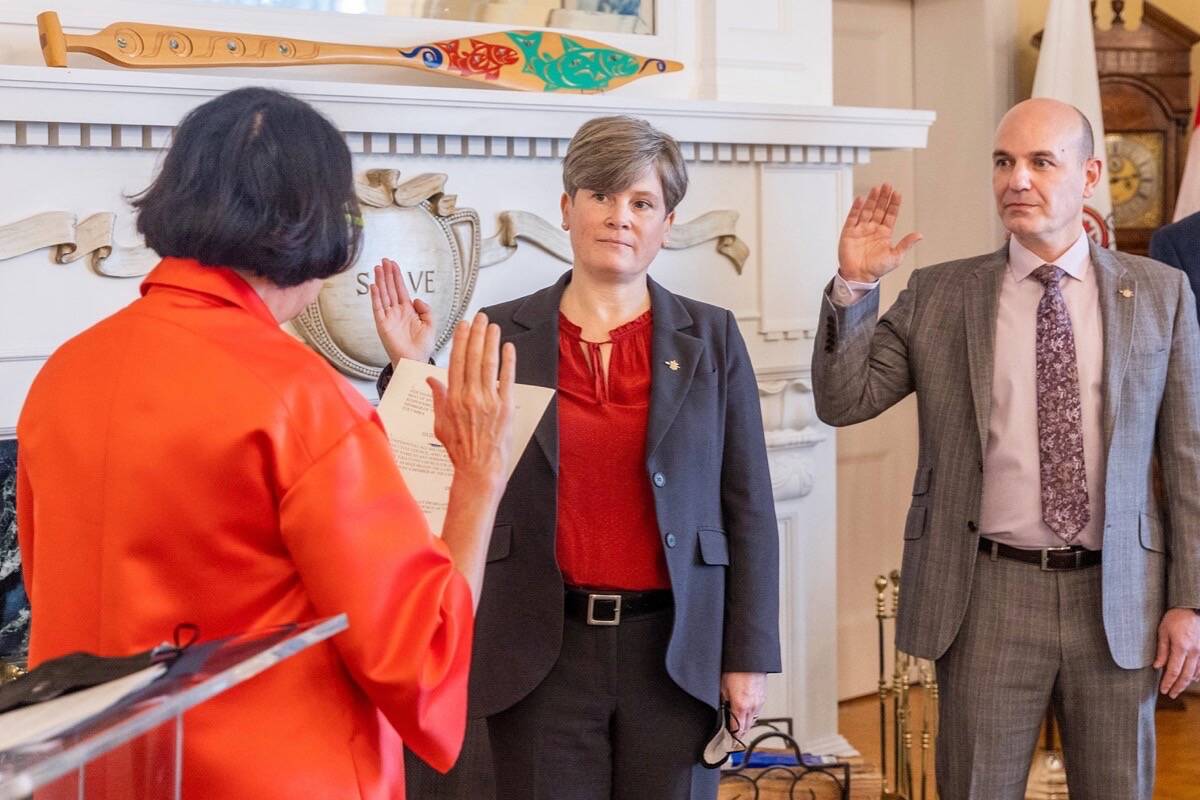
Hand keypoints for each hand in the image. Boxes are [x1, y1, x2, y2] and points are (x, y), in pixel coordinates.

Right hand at [370, 258, 435, 364]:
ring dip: (380, 281)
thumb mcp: (431, 324)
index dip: (397, 276)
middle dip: (387, 274)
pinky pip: (378, 308)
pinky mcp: (382, 325)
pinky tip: (374, 286)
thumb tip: (416, 299)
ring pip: (383, 295)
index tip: (393, 264)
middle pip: (390, 288)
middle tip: (383, 260)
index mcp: (408, 310)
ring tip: (377, 268)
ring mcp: (388, 317)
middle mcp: (396, 312)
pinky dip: (376, 297)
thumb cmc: (422, 346)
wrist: (415, 361)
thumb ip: (426, 309)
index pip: (400, 289)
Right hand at [427, 312, 515, 496]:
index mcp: (453, 398)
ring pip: (488, 364)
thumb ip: (438, 399)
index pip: (456, 361)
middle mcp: (469, 395)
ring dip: (491, 342)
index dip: (461, 340)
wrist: (478, 468)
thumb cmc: (460, 449)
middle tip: (481, 317)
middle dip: (477, 334)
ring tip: (493, 326)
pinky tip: (508, 347)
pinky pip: (507, 379)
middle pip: (473, 357)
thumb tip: (431, 381)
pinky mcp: (505, 407)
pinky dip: (508, 361)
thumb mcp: (440, 424)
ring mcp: (488, 400)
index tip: (464, 326)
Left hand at [721, 672, 766, 737]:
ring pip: (753, 720)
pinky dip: (750, 716)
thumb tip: (721, 710)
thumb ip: (723, 702)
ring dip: (745, 725)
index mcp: (741, 706)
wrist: (749, 656)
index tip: (727, 742)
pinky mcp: (762, 696)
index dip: (732, 738)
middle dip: (739, 734)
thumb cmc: (735, 668)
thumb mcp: (722, 687)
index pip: (738, 730)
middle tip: (731, 738)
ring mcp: (759, 701)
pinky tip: (745, 713)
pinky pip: (756, 711)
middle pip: (746, 728)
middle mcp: (752, 706)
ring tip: (737, 726)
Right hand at [838, 182, 921, 282]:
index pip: (890, 215)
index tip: (897, 194)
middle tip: (887, 185)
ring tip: (876, 188)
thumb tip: (919, 235)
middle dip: (883, 197)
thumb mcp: (896, 257)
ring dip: (872, 199)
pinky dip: (856, 208)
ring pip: (867, 210)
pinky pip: (852, 218)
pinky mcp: (848, 233)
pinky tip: (861, 199)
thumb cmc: (876, 269)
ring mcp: (860, 230)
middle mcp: (872, 229)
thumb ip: (906, 244)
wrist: (859, 276)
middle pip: (879, 209)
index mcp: (884, 234)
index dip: (894, 204)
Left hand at [1154, 607, 1199, 697]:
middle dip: (1177, 687)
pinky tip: (1191, 679)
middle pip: (1186, 676)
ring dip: (1186, 683)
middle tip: (1170, 694)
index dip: (1168, 682)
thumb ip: (1161, 650)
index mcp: (1181, 647)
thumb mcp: (1162, 631)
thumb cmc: (1175, 617)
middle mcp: (1194, 652)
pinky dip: (1196, 675)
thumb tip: (1157, 667)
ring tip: (1178, 689)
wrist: (1192, 608)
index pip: (1174, 671)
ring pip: (1195, 673)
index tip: (1163, 690)